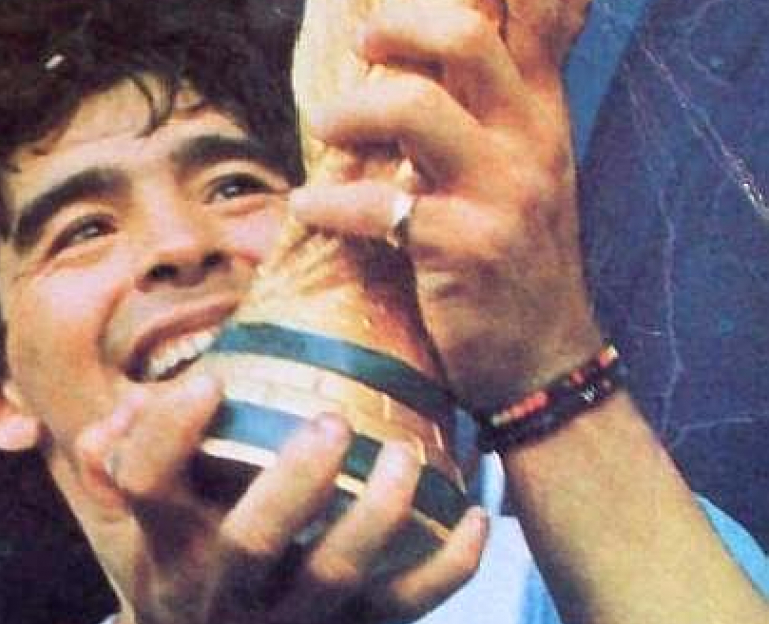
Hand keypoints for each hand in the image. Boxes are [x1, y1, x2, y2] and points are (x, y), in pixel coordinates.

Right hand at [74, 373, 486, 623]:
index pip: (150, 486)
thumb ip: (129, 479)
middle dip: (294, 480)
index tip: (210, 382)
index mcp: (174, 551)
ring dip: (380, 512)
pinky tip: (479, 517)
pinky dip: (452, 565)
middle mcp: (231, 589)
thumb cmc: (183, 612)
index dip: (171, 432)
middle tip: (331, 424)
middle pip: (255, 537)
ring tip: (404, 456)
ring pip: (340, 570)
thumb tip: (118, 408)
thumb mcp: (143, 554)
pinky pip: (409, 604)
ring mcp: (295, 620)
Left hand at [290, 0, 600, 411]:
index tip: (403, 4)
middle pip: (466, 37)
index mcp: (544, 120)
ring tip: (325, 131)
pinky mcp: (465, 248)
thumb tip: (421, 78)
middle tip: (362, 47)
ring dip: (351, 113)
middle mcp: (530, 143)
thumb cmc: (520, 271)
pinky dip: (328, 205)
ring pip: (415, 108)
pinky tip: (308, 209)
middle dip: (399, 27)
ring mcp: (500, 194)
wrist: (545, 358)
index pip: (541, 18)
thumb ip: (494, 124)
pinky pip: (379, 206)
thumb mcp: (527, 183)